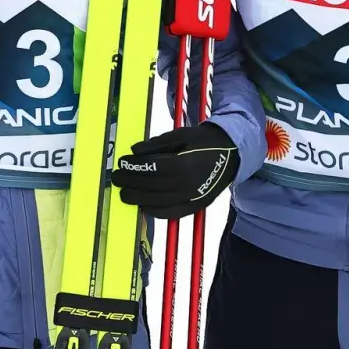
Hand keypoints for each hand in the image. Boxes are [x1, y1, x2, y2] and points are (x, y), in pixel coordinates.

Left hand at [111, 123, 238, 218]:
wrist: (233, 155)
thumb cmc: (205, 141)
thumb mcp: (181, 135)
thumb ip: (156, 144)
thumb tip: (134, 151)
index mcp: (183, 164)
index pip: (150, 169)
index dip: (133, 167)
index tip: (121, 164)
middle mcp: (186, 184)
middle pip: (150, 187)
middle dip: (129, 183)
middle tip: (116, 178)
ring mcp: (191, 198)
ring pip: (156, 203)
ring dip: (137, 199)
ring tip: (124, 193)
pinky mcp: (194, 207)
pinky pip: (170, 213)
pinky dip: (153, 211)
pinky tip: (142, 205)